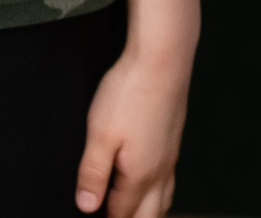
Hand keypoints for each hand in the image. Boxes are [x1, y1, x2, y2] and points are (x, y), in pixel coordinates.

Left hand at [75, 47, 188, 216]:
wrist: (163, 59)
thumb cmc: (130, 93)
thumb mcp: (100, 134)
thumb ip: (93, 173)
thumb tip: (87, 207)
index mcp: (140, 175)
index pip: (122, 214)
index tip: (91, 214)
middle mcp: (160, 171)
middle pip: (150, 215)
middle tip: (113, 215)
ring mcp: (171, 156)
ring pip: (163, 199)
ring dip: (148, 210)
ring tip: (132, 210)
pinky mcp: (173, 140)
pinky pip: (169, 179)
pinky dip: (158, 191)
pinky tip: (150, 179)